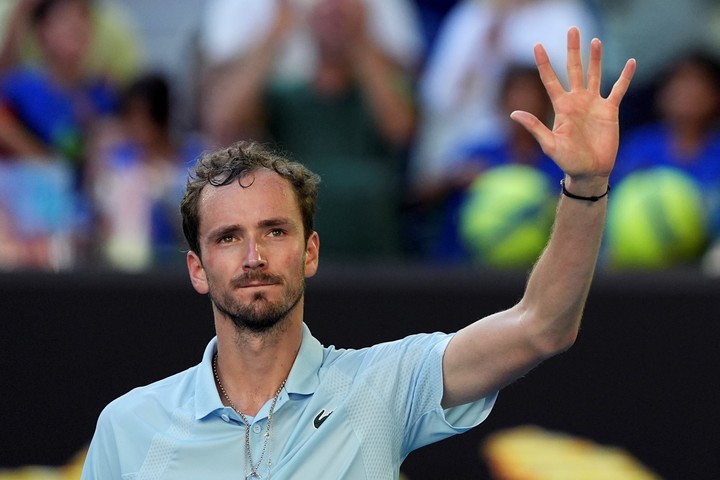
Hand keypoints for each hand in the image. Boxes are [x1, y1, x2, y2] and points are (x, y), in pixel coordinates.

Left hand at [510, 27, 635, 182]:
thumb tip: (514, 113)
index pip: (550, 79)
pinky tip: (631, 62)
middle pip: (574, 69)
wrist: (589, 172)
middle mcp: (577, 101)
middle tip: (572, 29)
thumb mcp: (549, 144)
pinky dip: (625, 77)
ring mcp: (594, 104)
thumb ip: (534, 127)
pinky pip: (618, 89)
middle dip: (573, 50)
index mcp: (561, 107)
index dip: (544, 62)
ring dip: (595, 58)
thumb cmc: (567, 161)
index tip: (537, 45)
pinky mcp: (610, 110)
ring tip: (595, 41)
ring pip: (595, 74)